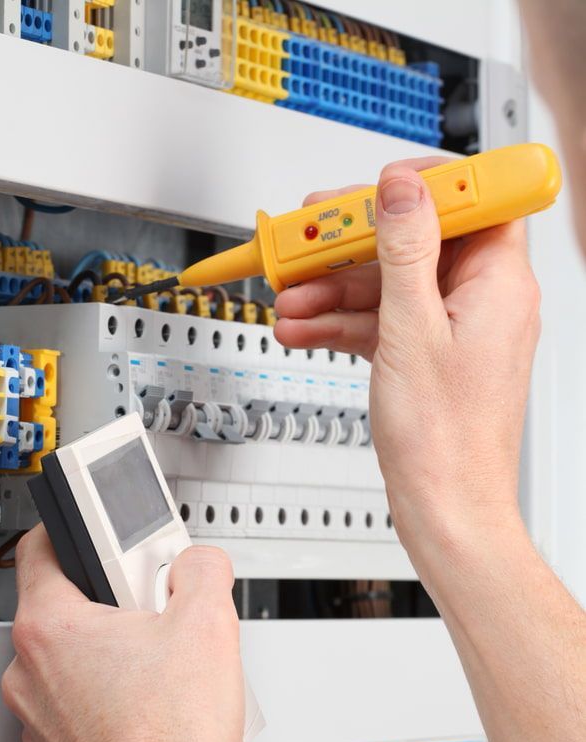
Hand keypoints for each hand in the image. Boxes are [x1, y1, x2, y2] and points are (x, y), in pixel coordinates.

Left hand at [2, 527, 243, 741]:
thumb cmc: (174, 735)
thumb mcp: (208, 622)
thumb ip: (202, 569)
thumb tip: (198, 563)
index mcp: (49, 626)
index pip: (41, 547)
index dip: (80, 530)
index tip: (111, 538)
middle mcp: (28, 669)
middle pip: (65, 602)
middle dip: (114, 596)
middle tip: (158, 607)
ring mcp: (39, 711)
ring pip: (73, 653)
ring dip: (114, 645)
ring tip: (163, 659)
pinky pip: (78, 696)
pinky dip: (109, 688)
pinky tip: (153, 698)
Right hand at [274, 159, 540, 555]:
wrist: (444, 509)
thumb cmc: (445, 441)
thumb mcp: (412, 331)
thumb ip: (405, 251)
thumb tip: (402, 188)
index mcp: (498, 284)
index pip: (475, 200)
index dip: (424, 184)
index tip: (375, 187)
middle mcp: (482, 300)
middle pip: (416, 241)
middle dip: (355, 242)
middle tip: (308, 238)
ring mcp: (453, 329)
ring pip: (390, 284)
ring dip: (334, 288)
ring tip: (290, 296)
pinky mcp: (427, 356)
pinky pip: (383, 322)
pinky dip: (342, 323)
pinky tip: (303, 328)